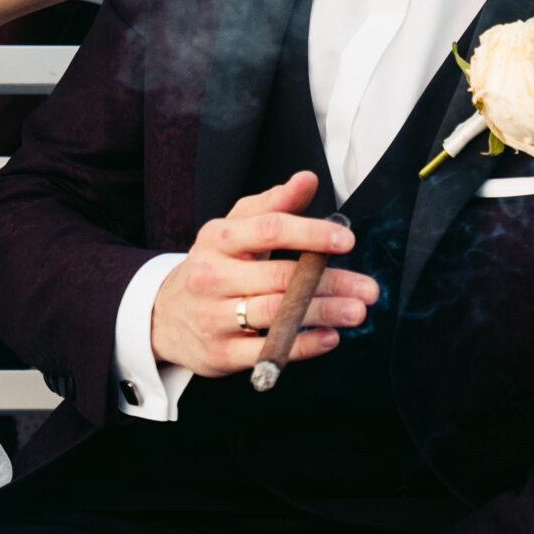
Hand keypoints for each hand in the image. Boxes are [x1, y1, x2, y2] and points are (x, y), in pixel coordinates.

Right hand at [149, 171, 376, 378]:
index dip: (311, 233)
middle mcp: (212, 277)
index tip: (347, 240)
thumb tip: (308, 179)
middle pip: (279, 277)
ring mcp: (214, 316)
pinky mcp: (220, 353)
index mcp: (218, 239)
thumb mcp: (234, 229)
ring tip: (356, 312)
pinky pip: (267, 350)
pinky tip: (330, 337)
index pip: (269, 230)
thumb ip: (273, 205)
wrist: (165, 315)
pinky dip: (302, 345)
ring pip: (275, 314)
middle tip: (368, 288)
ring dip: (323, 313)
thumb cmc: (213, 266)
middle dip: (330, 282)